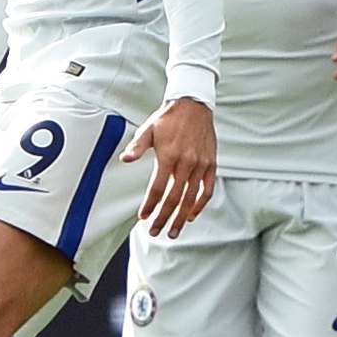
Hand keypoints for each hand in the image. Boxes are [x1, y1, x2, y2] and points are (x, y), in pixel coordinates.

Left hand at [121, 97, 215, 237]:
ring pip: (191, 198)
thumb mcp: (148, 130)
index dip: (150, 205)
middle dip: (164, 218)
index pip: (158, 188)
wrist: (193, 105)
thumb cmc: (168, 119)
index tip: (144, 217)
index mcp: (169, 156)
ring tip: (173, 231)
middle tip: (156, 232)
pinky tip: (191, 215)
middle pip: (174, 198)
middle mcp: (186, 163)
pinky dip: (200, 205)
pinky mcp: (211, 165)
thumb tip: (125, 159)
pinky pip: (207, 190)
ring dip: (181, 217)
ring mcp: (201, 165)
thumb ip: (136, 147)